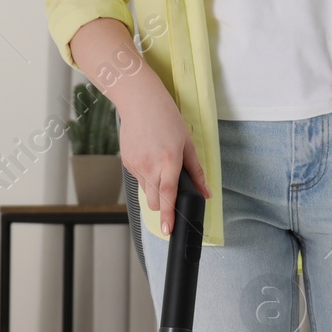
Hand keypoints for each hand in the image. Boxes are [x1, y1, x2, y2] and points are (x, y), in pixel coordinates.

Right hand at [118, 77, 210, 234]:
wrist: (140, 101)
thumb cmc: (166, 118)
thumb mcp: (187, 143)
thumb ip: (195, 171)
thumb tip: (205, 192)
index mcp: (168, 161)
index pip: (168, 196)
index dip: (168, 215)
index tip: (167, 229)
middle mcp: (150, 166)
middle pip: (154, 201)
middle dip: (162, 205)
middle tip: (169, 194)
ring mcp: (136, 165)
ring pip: (145, 191)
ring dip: (154, 187)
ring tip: (159, 164)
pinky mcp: (126, 163)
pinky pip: (137, 179)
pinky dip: (145, 175)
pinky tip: (149, 157)